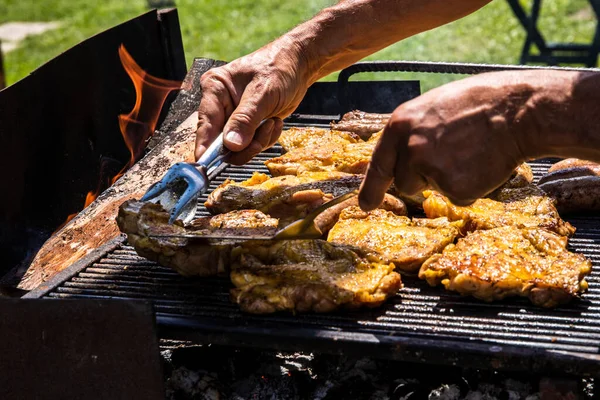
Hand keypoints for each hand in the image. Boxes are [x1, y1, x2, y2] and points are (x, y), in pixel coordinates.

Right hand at [195, 38, 310, 164]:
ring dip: (258, 141)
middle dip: (243, 145)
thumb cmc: (279, 69)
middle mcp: (220, 105)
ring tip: (272, 122)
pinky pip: (251, 144)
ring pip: (237, 147)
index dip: (205, 147)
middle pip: (220, 141)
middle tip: (259, 141)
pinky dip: (265, 139)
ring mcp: (233, 117)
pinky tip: (275, 121)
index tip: (206, 166)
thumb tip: (231, 145)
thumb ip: (246, 120)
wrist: (299, 65)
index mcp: (215, 89)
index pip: (205, 123)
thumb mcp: (262, 94)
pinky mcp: (248, 125)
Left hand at [357, 70, 569, 208]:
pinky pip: (458, 196)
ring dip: (447, 181)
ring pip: (432, 190)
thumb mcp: (433, 109)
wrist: (516, 109)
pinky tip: (482, 163)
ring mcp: (429, 169)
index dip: (371, 188)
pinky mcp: (453, 187)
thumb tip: (405, 154)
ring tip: (470, 153)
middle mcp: (409, 149)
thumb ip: (414, 134)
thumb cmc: (479, 103)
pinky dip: (471, 186)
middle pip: (405, 183)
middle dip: (422, 178)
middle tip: (452, 157)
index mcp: (400, 125)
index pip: (379, 163)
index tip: (365, 205)